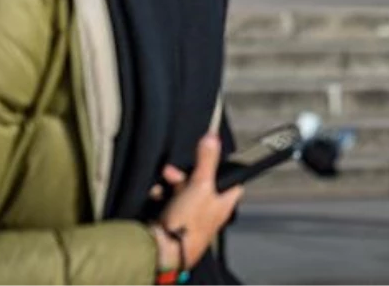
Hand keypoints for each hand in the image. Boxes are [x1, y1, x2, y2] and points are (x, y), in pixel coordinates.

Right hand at [149, 135, 242, 271]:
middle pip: (202, 183)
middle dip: (186, 174)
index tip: (213, 157)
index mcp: (223, 203)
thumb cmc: (189, 225)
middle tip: (175, 172)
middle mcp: (209, 210)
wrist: (163, 250)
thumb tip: (213, 137)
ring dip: (171, 183)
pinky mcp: (174, 221)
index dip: (224, 168)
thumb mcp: (201, 185)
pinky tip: (156, 194)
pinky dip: (161, 195)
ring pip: (183, 191)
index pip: (232, 181)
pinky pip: (169, 201)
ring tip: (163, 182)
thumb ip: (207, 160)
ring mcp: (191, 216)